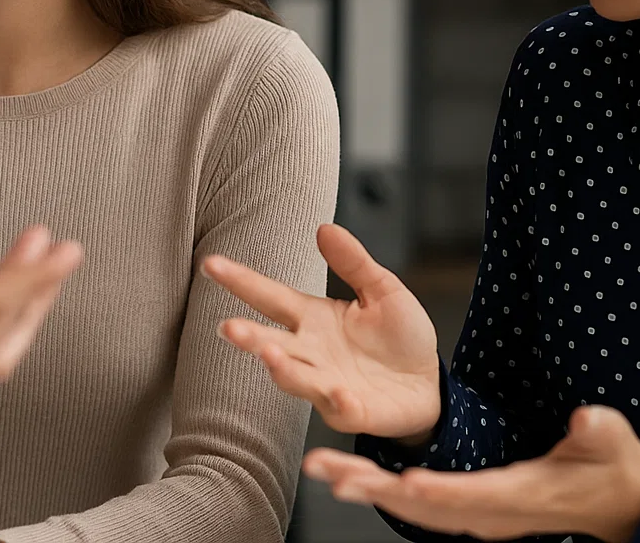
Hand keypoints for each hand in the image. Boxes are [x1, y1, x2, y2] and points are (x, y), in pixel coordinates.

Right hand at [201, 223, 439, 441]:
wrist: (429, 385)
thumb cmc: (400, 337)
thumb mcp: (382, 290)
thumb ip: (353, 263)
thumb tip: (324, 228)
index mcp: (312, 318)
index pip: (269, 297)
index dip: (239, 281)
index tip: (210, 264)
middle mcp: (310, 352)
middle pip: (270, 342)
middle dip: (248, 337)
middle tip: (227, 328)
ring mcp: (326, 384)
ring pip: (296, 378)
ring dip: (282, 369)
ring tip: (270, 355)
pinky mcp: (351, 411)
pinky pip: (340, 408)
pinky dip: (337, 401)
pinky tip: (339, 392)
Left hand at [305, 405, 639, 542]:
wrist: (614, 500)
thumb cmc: (611, 467)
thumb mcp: (613, 444)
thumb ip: (599, 433)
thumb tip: (588, 421)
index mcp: (522, 493)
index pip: (476, 495)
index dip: (442, 492)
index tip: (408, 483)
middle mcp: (490, 511)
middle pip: (426, 506)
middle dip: (377, 490)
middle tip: (332, 474)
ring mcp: (477, 513)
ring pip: (413, 506)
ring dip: (367, 488)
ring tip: (322, 469)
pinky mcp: (468, 507)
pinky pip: (417, 503)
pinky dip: (381, 489)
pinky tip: (347, 474)